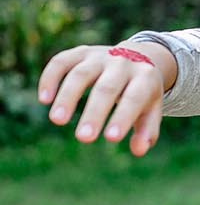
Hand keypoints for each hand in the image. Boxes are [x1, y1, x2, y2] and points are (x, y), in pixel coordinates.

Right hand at [38, 44, 166, 156]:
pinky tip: (44, 99)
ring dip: (67, 97)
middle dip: (94, 113)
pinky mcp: (80, 53)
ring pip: (80, 74)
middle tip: (84, 138)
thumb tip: (139, 151)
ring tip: (57, 121)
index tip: (111, 139)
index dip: (123, 117)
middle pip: (106, 88)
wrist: (138, 56)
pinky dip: (50, 78)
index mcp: (144, 78)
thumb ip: (147, 131)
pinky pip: (61, 62)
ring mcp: (100, 56)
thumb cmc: (143, 92)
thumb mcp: (151, 109)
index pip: (134, 98)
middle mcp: (122, 64)